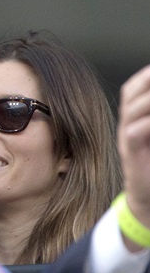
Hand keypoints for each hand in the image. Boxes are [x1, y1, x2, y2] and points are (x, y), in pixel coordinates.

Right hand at [117, 64, 149, 242]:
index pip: (135, 87)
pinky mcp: (129, 154)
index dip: (146, 75)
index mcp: (135, 117)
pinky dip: (148, 123)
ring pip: (133, 108)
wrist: (147, 197)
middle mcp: (127, 124)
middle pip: (131, 92)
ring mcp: (125, 138)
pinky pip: (134, 132)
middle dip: (148, 81)